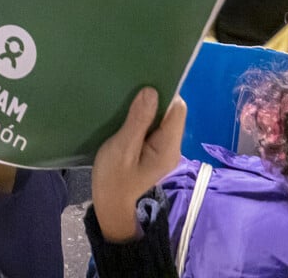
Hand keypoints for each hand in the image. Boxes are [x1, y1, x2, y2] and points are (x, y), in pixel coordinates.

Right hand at [91, 88, 185, 241]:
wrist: (110, 203)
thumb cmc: (113, 177)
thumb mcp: (122, 148)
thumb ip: (138, 121)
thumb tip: (151, 92)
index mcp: (168, 147)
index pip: (177, 109)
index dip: (164, 94)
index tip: (143, 84)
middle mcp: (173, 146)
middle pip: (172, 112)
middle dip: (155, 100)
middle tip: (131, 92)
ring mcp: (166, 149)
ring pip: (163, 118)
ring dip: (148, 109)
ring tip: (128, 102)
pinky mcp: (156, 149)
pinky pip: (155, 126)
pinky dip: (144, 118)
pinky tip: (129, 116)